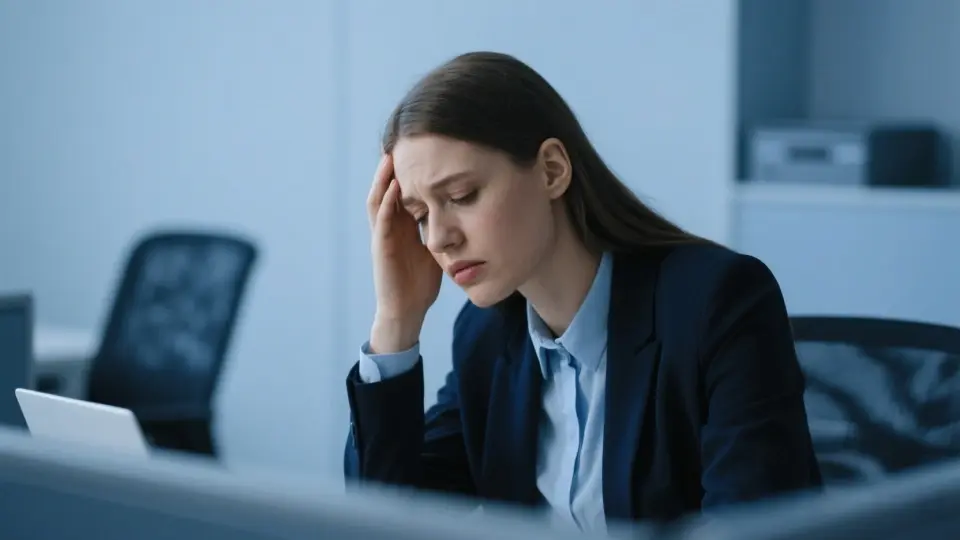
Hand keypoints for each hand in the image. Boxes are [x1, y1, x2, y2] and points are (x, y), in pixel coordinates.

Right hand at [367, 154, 441, 352]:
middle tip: (401, 140)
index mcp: (402, 225)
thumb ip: (443, 230)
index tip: (421, 148)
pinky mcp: (380, 248)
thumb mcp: (436, 248)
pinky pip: (381, 221)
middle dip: (392, 166)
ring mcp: (382, 236)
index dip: (409, 170)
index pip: (403, 191)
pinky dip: (387, 203)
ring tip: (391, 155)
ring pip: (379, 199)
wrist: (407, 312)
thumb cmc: (421, 283)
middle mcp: (390, 226)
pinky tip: (395, 188)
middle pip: (387, 188)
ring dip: (383, 178)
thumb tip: (466, 212)